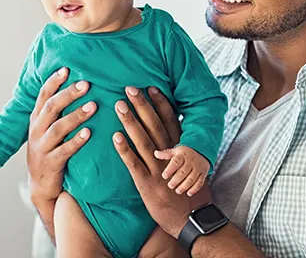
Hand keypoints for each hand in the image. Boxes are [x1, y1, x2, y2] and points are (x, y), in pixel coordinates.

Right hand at [26, 67, 96, 205]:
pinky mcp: (50, 164)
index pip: (43, 96)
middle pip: (51, 108)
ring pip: (58, 128)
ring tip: (93, 106)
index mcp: (36, 119)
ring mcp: (42, 147)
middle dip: (68, 94)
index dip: (54, 82)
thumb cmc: (50, 150)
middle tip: (86, 84)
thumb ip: (57, 110)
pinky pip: (64, 151)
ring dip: (75, 116)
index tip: (67, 69)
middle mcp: (37, 130)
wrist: (41, 186)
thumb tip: (77, 85)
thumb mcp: (48, 129)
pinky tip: (88, 133)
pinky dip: (76, 141)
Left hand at [113, 86, 211, 237]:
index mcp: (179, 151)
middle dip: (142, 106)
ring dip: (131, 122)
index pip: (170, 121)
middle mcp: (169, 157)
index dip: (160, 103)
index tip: (151, 86)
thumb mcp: (189, 167)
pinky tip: (115, 136)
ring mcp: (158, 169)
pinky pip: (133, 164)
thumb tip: (174, 131)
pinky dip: (125, 149)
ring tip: (119, 105)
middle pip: (155, 126)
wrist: (189, 219)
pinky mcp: (146, 183)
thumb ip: (180, 149)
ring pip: (143, 141)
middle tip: (130, 88)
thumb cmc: (188, 192)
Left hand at [155, 146, 209, 196]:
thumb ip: (166, 154)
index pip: (176, 162)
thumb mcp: (176, 151)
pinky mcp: (203, 173)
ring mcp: (198, 168)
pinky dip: (195, 189)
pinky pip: (200, 182)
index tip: (164, 176)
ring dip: (184, 186)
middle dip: (176, 180)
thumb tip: (155, 153)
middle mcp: (191, 162)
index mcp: (182, 155)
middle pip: (183, 172)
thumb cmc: (185, 153)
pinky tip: (189, 193)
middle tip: (170, 185)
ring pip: (192, 178)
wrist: (202, 151)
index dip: (170, 169)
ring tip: (178, 191)